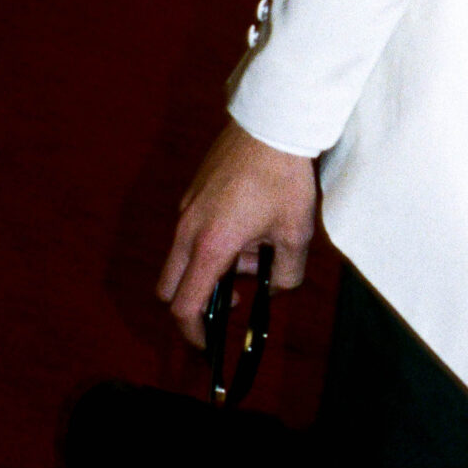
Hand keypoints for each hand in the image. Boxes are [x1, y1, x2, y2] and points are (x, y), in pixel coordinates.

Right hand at [157, 121, 319, 346]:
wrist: (272, 123)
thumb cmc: (284, 177)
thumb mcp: (297, 233)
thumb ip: (287, 274)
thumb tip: (276, 288)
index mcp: (209, 246)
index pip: (185, 306)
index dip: (194, 333)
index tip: (208, 344)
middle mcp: (187, 230)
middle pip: (170, 287)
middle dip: (198, 302)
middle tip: (234, 298)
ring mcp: (186, 209)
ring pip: (183, 258)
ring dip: (212, 267)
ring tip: (258, 247)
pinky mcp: (193, 193)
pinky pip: (192, 232)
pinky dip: (213, 243)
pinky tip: (252, 225)